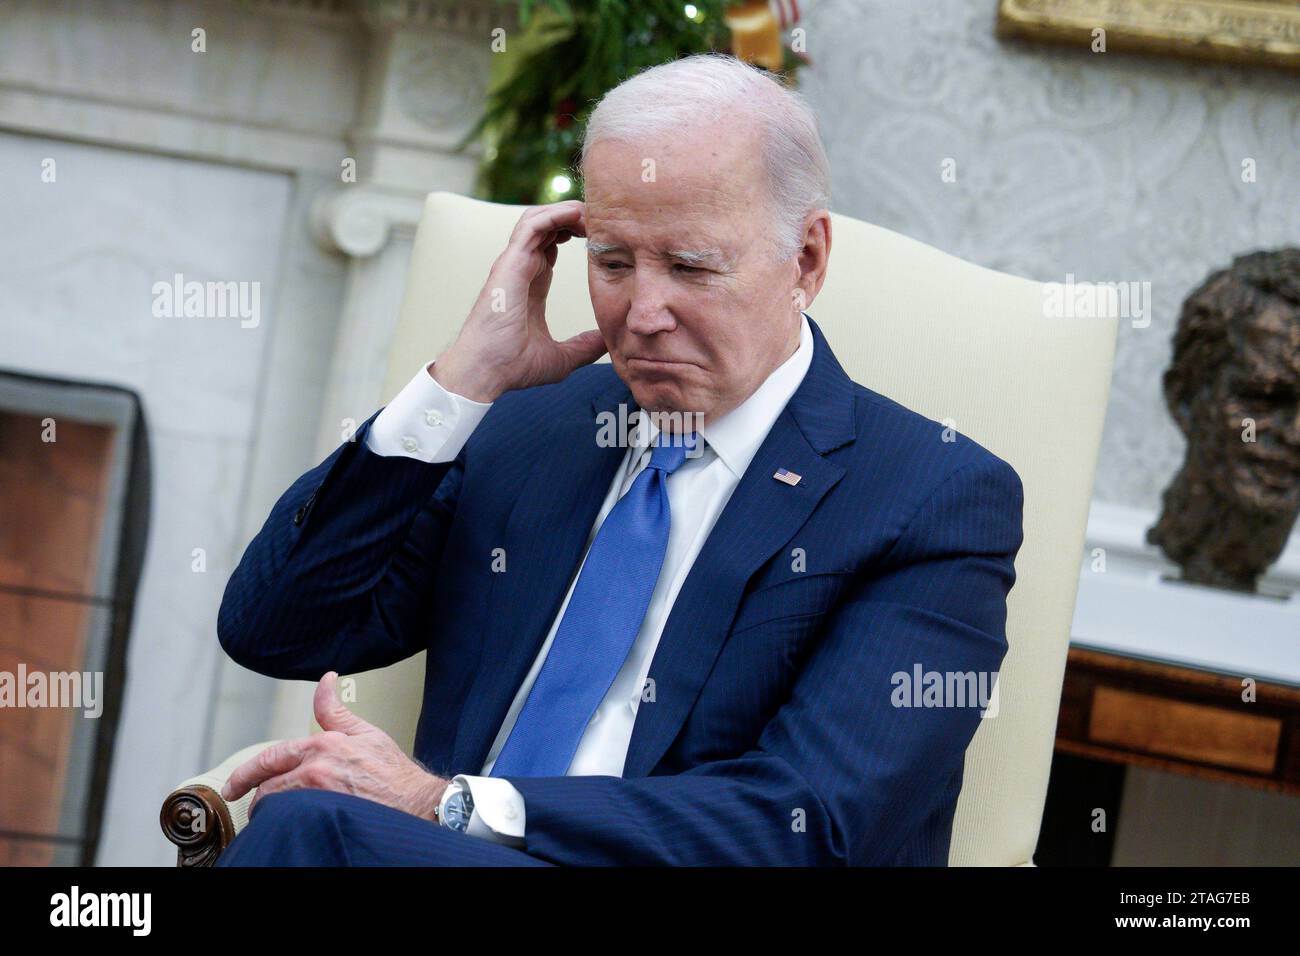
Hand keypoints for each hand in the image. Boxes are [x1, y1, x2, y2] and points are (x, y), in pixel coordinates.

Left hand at [220, 671, 448, 821]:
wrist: (418, 803)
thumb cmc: (395, 773)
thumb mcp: (366, 733)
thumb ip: (335, 711)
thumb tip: (325, 680)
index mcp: (322, 745)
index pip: (271, 757)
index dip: (246, 773)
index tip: (234, 786)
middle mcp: (316, 769)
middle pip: (267, 786)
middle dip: (256, 796)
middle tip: (249, 805)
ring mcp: (318, 796)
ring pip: (275, 806)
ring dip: (271, 811)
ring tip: (274, 816)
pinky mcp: (323, 817)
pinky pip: (290, 821)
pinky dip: (285, 823)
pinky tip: (291, 825)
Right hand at [432, 200, 606, 401]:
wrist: (486, 372)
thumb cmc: (512, 366)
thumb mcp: (561, 357)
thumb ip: (584, 347)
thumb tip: (607, 341)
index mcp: (531, 284)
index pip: (551, 245)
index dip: (573, 233)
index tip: (598, 237)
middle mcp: (521, 269)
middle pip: (545, 226)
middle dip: (572, 216)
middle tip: (600, 220)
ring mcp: (513, 264)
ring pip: (537, 219)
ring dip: (565, 210)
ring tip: (591, 212)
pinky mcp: (510, 263)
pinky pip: (531, 226)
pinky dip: (554, 214)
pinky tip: (576, 215)